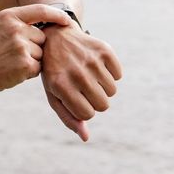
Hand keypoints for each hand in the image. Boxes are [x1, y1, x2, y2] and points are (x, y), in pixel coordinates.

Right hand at [0, 4, 72, 96]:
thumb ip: (17, 24)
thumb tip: (43, 26)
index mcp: (9, 16)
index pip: (41, 10)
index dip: (57, 14)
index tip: (68, 20)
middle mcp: (16, 28)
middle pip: (42, 37)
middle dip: (34, 47)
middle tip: (13, 55)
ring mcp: (21, 46)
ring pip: (41, 54)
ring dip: (32, 61)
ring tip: (10, 63)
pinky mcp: (25, 64)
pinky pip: (38, 68)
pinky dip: (29, 73)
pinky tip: (13, 72)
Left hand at [41, 23, 121, 141]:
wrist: (56, 37)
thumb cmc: (55, 72)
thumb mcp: (54, 94)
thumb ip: (68, 117)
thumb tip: (86, 137)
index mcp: (61, 85)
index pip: (88, 114)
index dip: (85, 110)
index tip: (77, 99)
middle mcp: (77, 72)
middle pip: (103, 105)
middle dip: (95, 100)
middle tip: (84, 88)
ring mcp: (91, 60)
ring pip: (112, 91)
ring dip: (103, 87)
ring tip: (89, 75)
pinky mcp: (104, 49)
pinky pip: (118, 75)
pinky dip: (110, 73)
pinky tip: (96, 65)